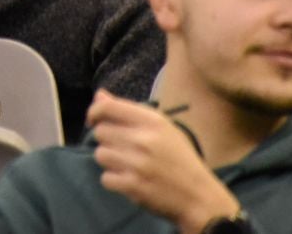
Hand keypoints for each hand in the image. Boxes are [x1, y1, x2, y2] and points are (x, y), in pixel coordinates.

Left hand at [86, 91, 241, 233]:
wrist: (198, 195)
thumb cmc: (179, 158)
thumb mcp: (162, 127)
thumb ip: (129, 110)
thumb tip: (99, 95)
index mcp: (151, 121)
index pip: (107, 107)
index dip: (94, 112)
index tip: (94, 120)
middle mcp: (142, 139)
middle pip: (101, 132)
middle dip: (108, 140)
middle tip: (123, 149)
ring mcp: (137, 164)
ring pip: (100, 155)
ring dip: (110, 161)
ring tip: (127, 165)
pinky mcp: (133, 186)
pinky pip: (105, 178)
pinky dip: (114, 180)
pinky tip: (129, 180)